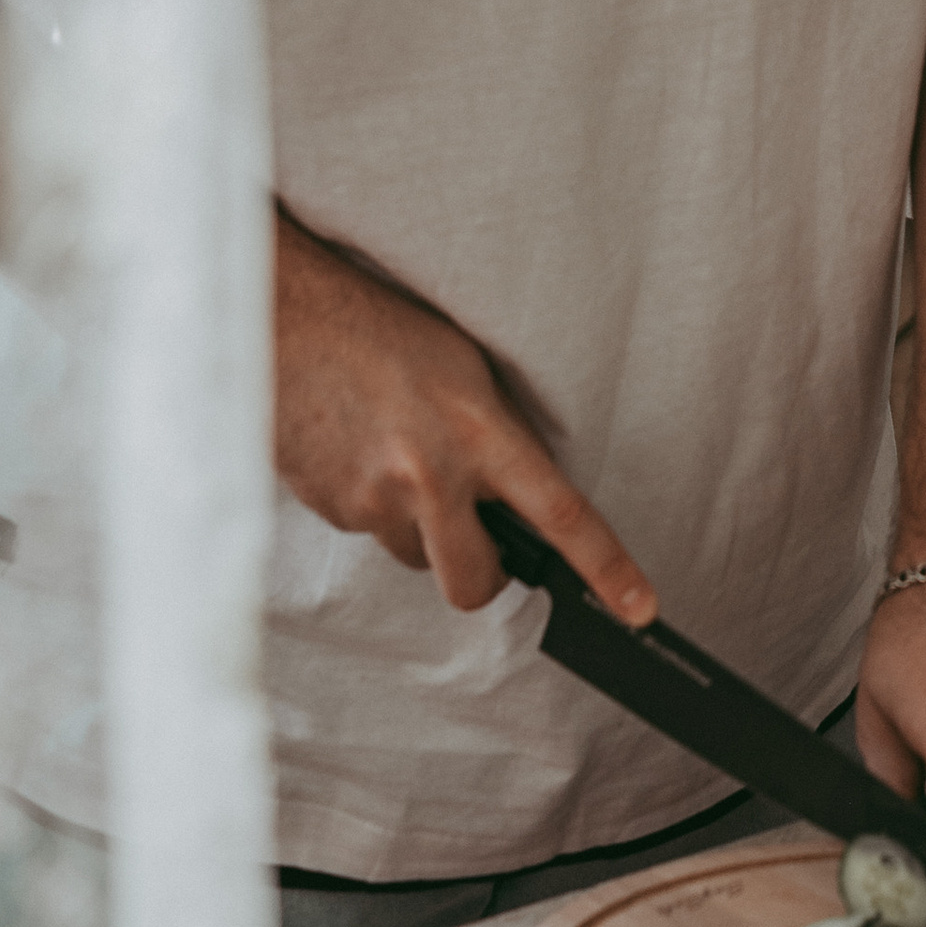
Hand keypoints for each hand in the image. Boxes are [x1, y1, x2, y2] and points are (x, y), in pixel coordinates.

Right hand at [273, 208, 655, 625]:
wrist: (287, 317)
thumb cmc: (382, 329)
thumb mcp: (464, 369)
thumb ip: (492, 438)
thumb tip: (510, 499)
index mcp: (479, 430)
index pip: (560, 515)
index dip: (605, 569)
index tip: (638, 609)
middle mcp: (429, 476)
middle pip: (474, 582)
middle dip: (482, 574)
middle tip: (480, 542)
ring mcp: (372, 501)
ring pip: (414, 554)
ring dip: (418, 526)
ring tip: (395, 449)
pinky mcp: (328, 510)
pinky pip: (366, 530)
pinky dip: (371, 503)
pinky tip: (355, 445)